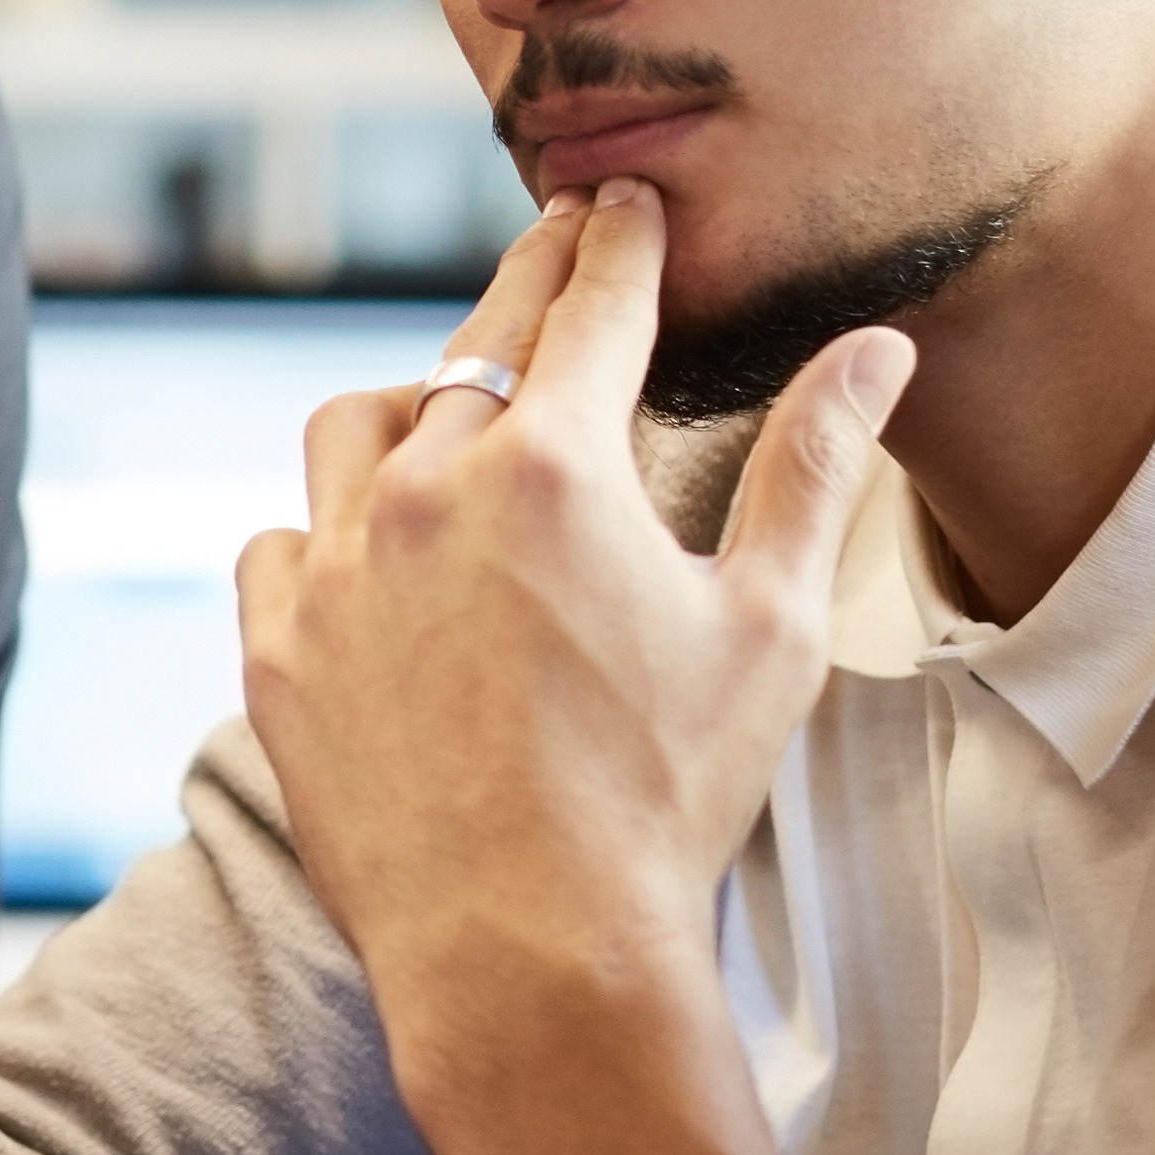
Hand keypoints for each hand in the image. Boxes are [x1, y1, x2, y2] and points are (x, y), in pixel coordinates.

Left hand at [230, 179, 912, 1154]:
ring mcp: (336, 568)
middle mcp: (426, 490)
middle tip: (557, 254)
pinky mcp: (278, 649)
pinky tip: (367, 560)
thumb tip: (875, 352)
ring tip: (453, 426)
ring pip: (356, 429)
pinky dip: (326, 538)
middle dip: (526, 287)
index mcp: (554, 466)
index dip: (618, 242)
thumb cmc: (667, 795)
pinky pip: (281, 544)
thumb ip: (814, 467)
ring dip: (411, 414)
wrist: (531, 952)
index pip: (593, 305)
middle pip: (474, 341)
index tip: (622, 202)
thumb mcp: (771, 626)